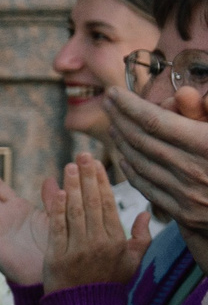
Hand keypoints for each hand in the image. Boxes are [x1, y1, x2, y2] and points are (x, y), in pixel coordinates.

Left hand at [42, 153, 149, 293]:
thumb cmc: (109, 283)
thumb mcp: (132, 262)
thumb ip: (141, 238)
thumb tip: (145, 214)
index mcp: (117, 241)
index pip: (109, 205)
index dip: (102, 183)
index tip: (96, 163)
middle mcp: (99, 243)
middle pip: (93, 204)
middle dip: (87, 178)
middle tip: (82, 156)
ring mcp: (77, 250)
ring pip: (76, 212)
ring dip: (72, 187)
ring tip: (69, 167)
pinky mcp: (57, 257)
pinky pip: (58, 228)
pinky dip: (57, 209)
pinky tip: (56, 191)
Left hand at [103, 81, 207, 231]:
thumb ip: (206, 112)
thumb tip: (182, 93)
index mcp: (206, 145)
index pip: (154, 121)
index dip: (129, 105)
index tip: (114, 92)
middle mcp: (192, 170)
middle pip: (141, 140)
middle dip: (119, 118)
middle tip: (107, 102)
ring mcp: (186, 194)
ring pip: (140, 163)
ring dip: (121, 141)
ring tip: (113, 125)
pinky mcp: (183, 213)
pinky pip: (147, 187)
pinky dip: (131, 170)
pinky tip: (124, 157)